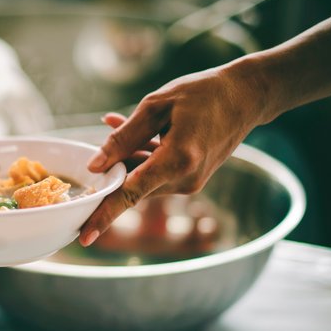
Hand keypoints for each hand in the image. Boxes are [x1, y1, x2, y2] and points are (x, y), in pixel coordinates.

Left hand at [79, 63, 265, 246]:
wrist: (246, 96)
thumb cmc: (203, 93)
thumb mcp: (156, 106)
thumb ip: (124, 137)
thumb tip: (95, 166)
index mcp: (178, 160)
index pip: (131, 194)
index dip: (105, 214)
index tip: (85, 236)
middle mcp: (186, 179)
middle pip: (133, 185)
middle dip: (112, 167)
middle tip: (95, 143)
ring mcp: (190, 182)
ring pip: (143, 177)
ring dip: (126, 156)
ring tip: (112, 123)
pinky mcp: (191, 178)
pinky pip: (156, 171)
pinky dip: (141, 155)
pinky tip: (126, 130)